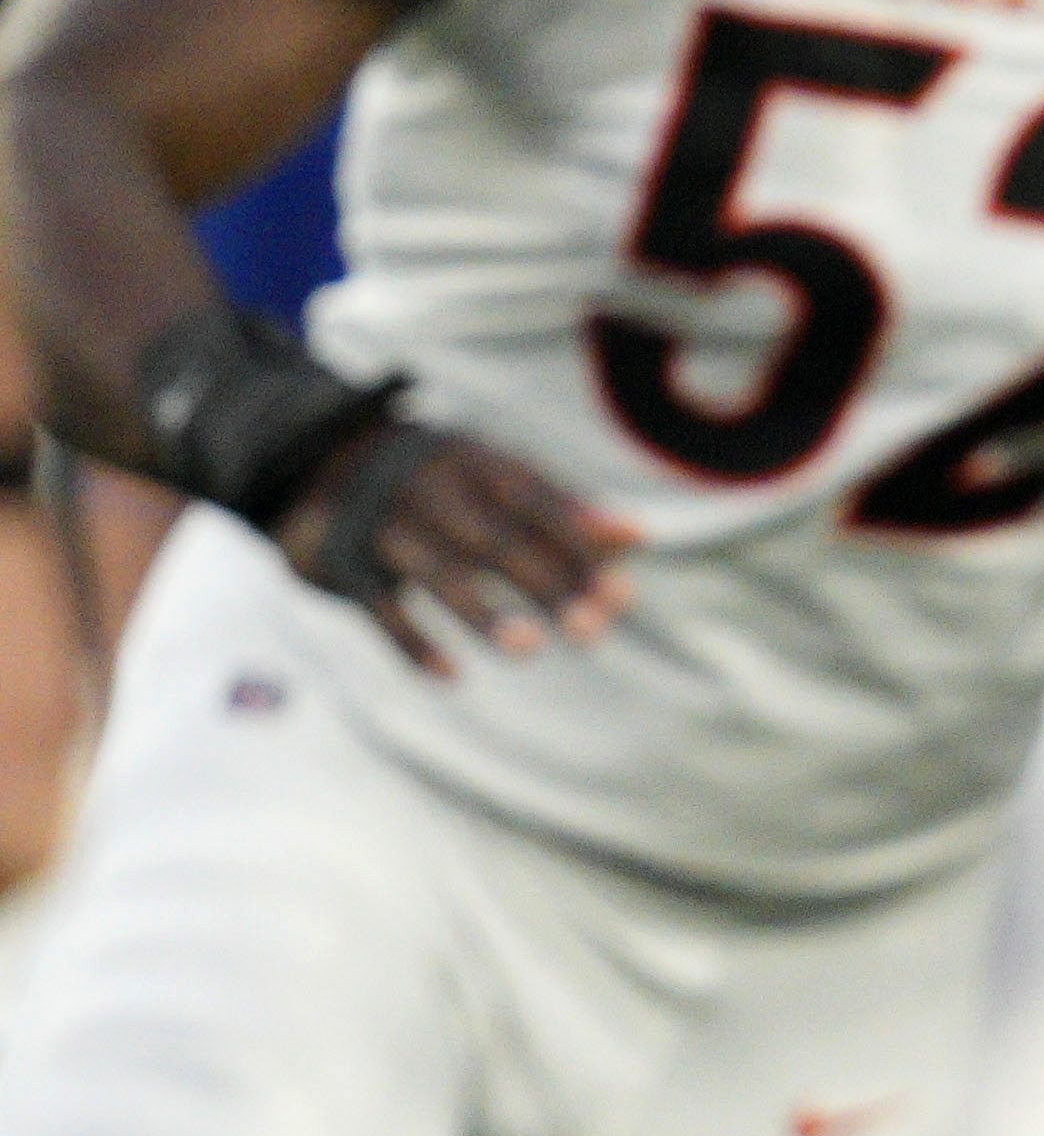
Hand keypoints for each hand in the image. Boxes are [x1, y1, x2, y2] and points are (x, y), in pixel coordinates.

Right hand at [283, 421, 633, 676]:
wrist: (312, 461)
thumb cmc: (434, 484)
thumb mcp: (491, 484)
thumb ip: (560, 513)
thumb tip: (639, 537)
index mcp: (477, 460)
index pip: (539, 506)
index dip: (580, 551)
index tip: (622, 598)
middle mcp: (432, 484)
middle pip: (497, 538)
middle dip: (546, 585)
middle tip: (592, 632)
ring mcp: (381, 520)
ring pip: (436, 569)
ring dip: (483, 611)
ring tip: (529, 649)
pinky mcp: (338, 560)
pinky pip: (377, 605)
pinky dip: (412, 641)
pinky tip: (452, 674)